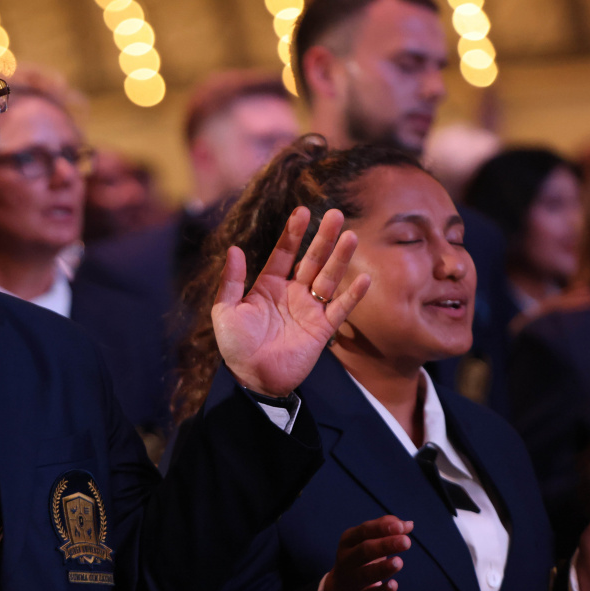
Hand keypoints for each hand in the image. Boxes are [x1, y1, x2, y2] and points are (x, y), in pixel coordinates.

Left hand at [214, 207, 370, 396]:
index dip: (293, 234)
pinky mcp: (322, 329)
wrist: (252, 379)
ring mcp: (308, 309)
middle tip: (335, 214)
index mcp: (268, 286)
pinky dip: (352, 295)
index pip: (284, 253)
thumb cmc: (236, 346)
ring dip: (340, 259)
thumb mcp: (226, 311)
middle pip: (311, 260)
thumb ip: (231, 281)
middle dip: (323, 238)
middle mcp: (291, 293)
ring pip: (328, 278)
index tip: (302, 211)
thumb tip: (234, 249)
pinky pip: (340, 309)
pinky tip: (363, 278)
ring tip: (350, 236)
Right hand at [321, 516, 411, 590]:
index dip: (382, 528)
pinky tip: (394, 585)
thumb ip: (385, 530)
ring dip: (382, 568)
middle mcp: (347, 560)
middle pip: (365, 550)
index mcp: (349, 542)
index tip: (401, 527)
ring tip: (399, 562)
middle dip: (385, 545)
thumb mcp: (365, 542)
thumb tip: (408, 524)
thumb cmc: (359, 562)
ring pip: (366, 574)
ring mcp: (352, 581)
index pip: (364, 531)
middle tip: (406, 542)